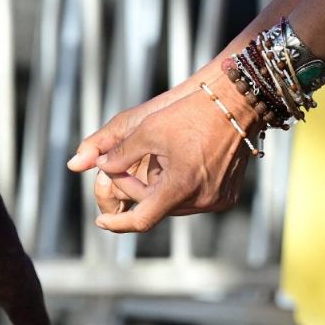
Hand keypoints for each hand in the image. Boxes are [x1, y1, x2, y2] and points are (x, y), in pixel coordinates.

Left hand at [85, 76, 258, 232]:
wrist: (238, 102)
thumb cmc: (189, 113)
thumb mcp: (146, 130)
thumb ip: (116, 153)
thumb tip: (85, 166)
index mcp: (180, 186)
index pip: (141, 219)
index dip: (117, 222)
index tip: (100, 221)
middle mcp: (201, 200)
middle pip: (155, 207)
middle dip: (135, 188)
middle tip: (120, 165)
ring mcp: (217, 201)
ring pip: (173, 204)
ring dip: (158, 188)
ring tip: (160, 157)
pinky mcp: (227, 197)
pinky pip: (193, 200)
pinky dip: (179, 188)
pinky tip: (181, 163)